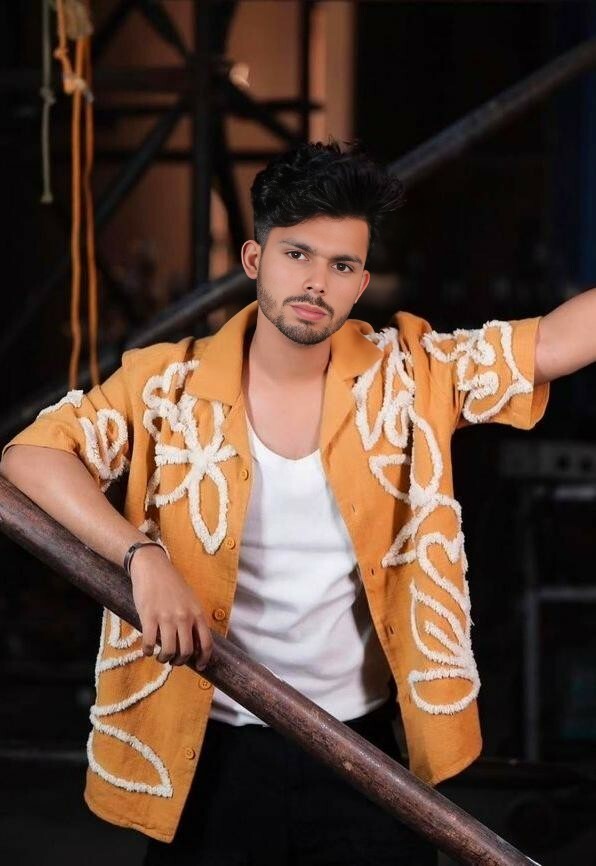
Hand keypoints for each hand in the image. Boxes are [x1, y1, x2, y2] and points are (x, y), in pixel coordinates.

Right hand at [129, 545, 212, 669]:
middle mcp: (184, 617)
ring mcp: (166, 617)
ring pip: (169, 651)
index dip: (204, 659)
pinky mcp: (149, 617)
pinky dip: (148, 651)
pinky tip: (147, 650)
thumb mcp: (190, 600)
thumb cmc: (172, 584)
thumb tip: (194, 643)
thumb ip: (194, 619)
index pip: (206, 643)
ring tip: (160, 656)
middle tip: (174, 661)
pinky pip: (150, 643)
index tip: (199, 666)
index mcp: (197, 613)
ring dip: (164, 659)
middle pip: (187, 651)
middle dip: (180, 661)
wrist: (152, 567)